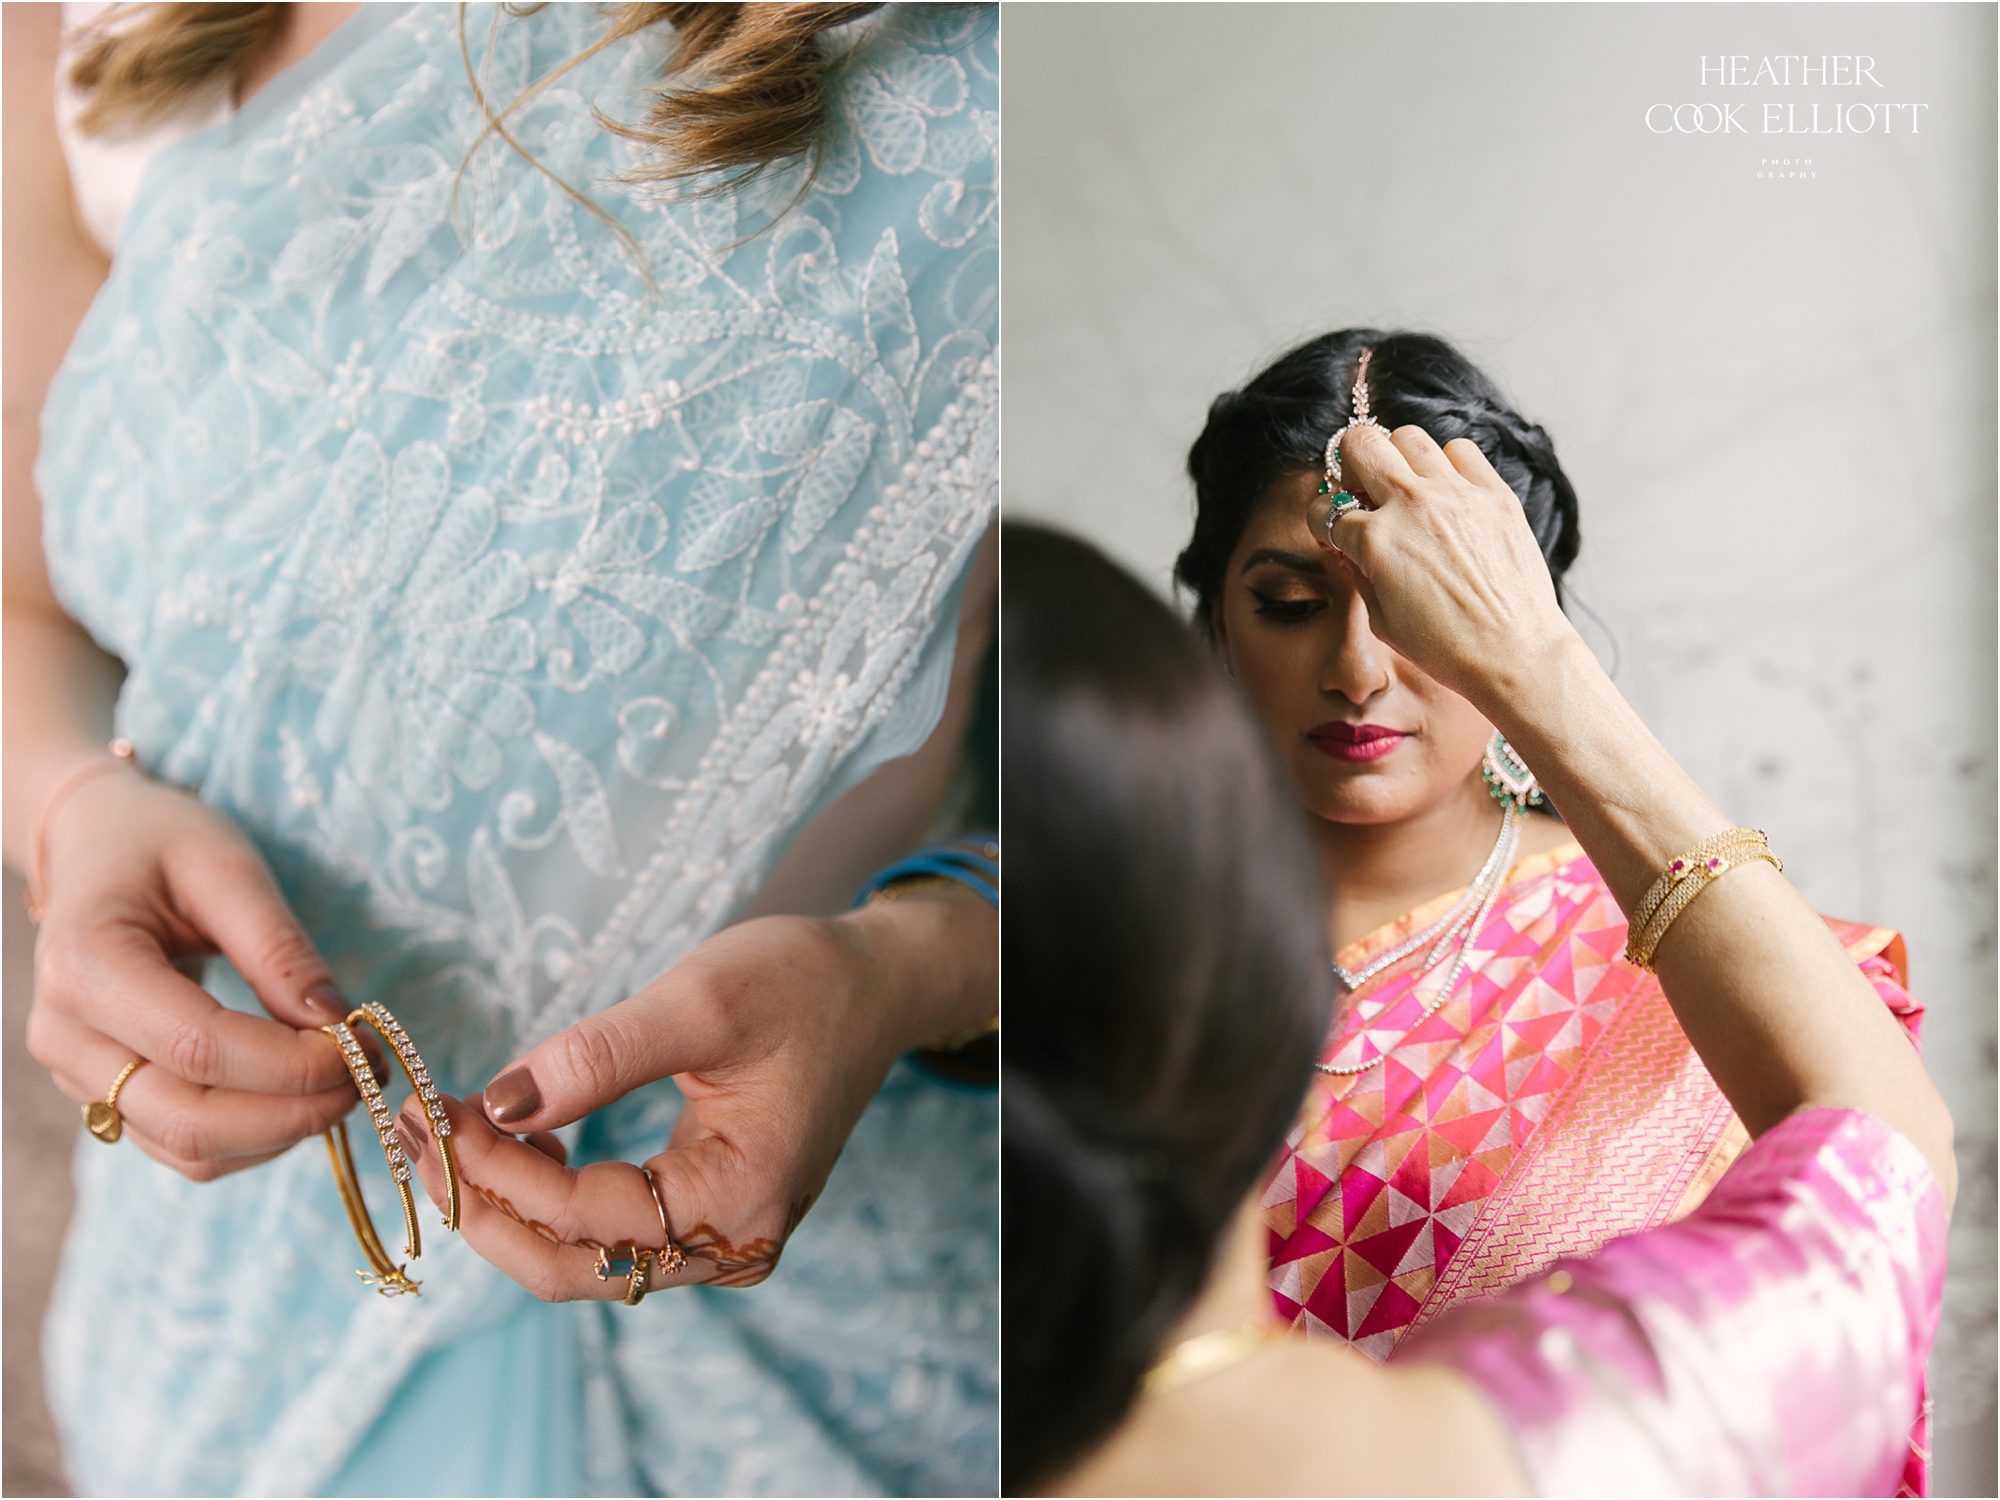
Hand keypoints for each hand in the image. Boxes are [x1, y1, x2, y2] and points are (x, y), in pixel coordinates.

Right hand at [24, 764, 370, 1178]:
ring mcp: (77, 1074)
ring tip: (348, 1085)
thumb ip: (278, 949)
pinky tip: (304, 1097)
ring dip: (281, 1133)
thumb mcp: (226, 867)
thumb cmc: (159, 842)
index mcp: (86, 966)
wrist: (93, 845)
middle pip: (189, 1119)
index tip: (367, 1050)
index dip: (294, 1064)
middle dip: (295, 1112)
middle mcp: (65, 1034)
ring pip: (187, 1148)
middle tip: (369, 1080)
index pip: (200, 1048)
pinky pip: (183, 1146)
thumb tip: (334, 1024)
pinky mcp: (104, 1094)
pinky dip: (254, 1138)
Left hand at [402, 894, 993, 1299]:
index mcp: (740, 1199)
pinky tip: (521, 1140)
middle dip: (485, 1207)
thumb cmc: (803, 982)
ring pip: (586, 1261)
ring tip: (450, 1130)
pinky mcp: (710, 1214)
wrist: (876, 984)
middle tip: (417, 1135)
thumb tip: (497, 1108)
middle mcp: (734, 1242)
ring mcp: (724, 1238)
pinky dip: (551, 1199)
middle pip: (575, 1269)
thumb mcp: (700, 1001)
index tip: (432, 1111)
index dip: (498, 1171)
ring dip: (509, 1204)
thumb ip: (597, 1059)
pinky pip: (613, 1235)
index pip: (587, 1217)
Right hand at [1320, 423, 1575, 709]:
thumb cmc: (1446, 648)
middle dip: (1350, 464)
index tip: (1333, 530)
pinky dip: (1447, 465)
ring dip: (1398, 459)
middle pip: (1360, 443)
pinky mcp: (1495, 494)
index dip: (1322, 521)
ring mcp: (1456, 495)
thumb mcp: (1381, 619)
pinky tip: (1448, 493)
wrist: (1514, 654)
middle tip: (1362, 489)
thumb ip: (1358, 573)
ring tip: (1407, 487)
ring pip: (1409, 437)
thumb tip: (1345, 546)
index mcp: (1375, 542)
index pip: (1325, 509)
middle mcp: (1412, 506)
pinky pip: (1461, 451)